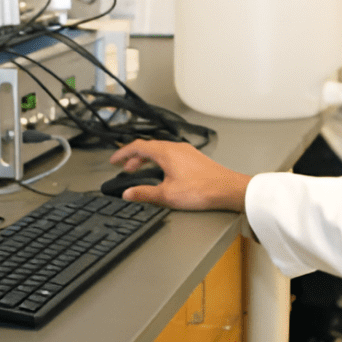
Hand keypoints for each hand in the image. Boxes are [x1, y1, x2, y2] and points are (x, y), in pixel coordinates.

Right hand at [109, 139, 251, 211]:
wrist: (228, 189)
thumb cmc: (202, 190)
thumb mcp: (167, 195)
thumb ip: (144, 193)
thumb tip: (128, 193)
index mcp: (165, 152)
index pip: (137, 146)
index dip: (122, 153)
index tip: (114, 160)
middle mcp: (176, 147)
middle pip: (149, 147)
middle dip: (134, 158)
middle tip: (125, 168)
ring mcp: (186, 152)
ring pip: (160, 151)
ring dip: (147, 160)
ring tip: (140, 171)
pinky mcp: (194, 159)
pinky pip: (171, 155)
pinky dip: (160, 161)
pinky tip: (162, 174)